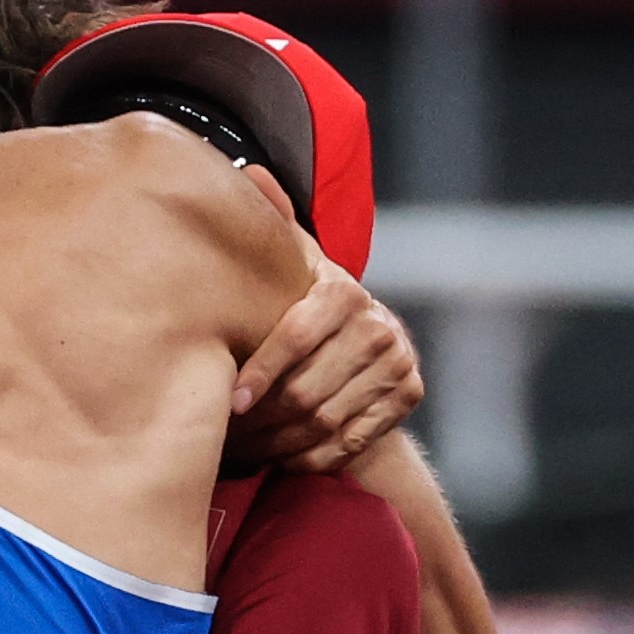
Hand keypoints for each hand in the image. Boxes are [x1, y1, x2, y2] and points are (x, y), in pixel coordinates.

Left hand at [226, 249, 423, 474]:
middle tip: (226, 435)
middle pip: (308, 390)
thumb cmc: (311, 303)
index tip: (232, 401)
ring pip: (324, 423)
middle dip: (262, 419)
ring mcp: (397, 365)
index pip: (296, 337)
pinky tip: (278, 457)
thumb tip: (249, 177)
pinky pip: (347, 443)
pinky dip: (308, 457)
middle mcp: (377, 328)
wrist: (371, 339)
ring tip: (243, 450)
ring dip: (277, 444)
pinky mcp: (407, 397)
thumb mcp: (295, 264)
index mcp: (344, 292)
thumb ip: (272, 229)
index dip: (262, 372)